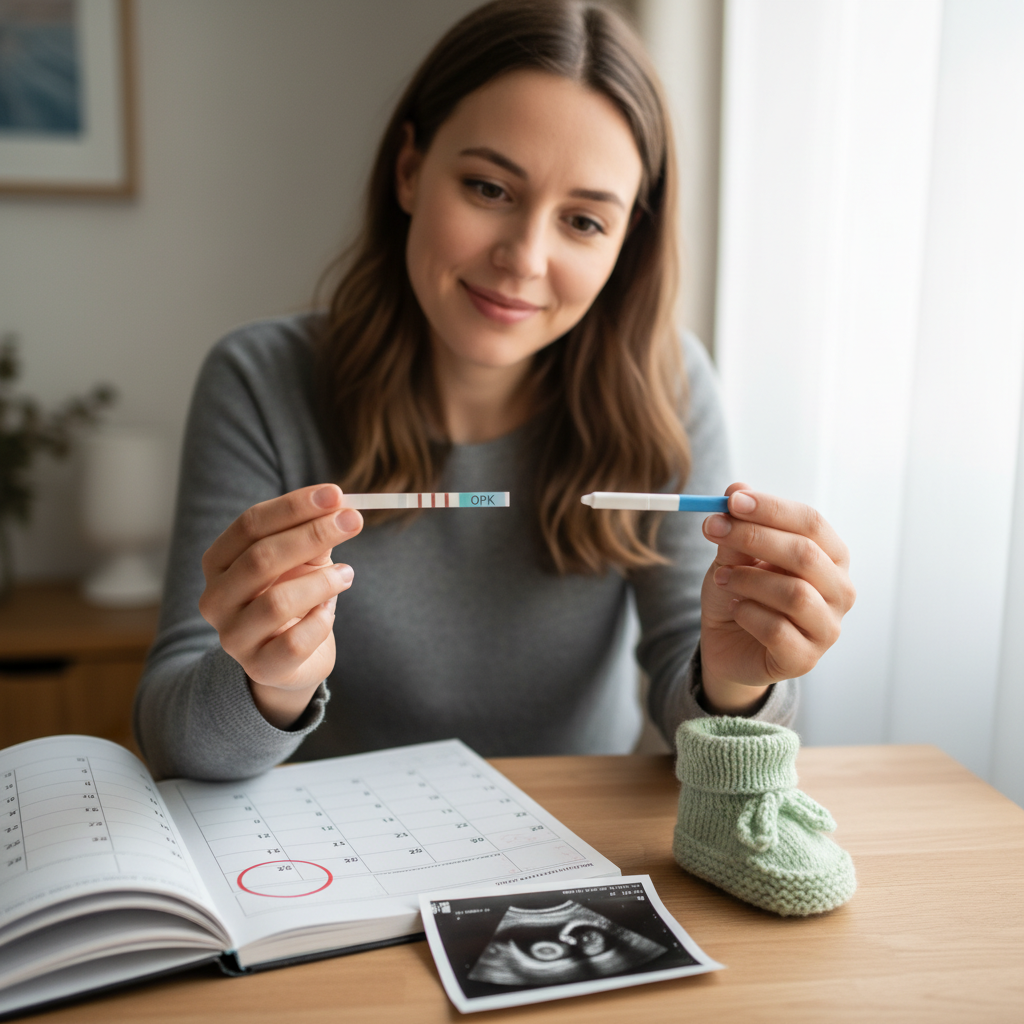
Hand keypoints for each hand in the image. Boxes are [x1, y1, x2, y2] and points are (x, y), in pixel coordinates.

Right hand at [199, 484, 362, 727]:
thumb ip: (314, 534)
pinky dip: (321, 621)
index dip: (294, 506)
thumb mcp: (302, 559)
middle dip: (313, 534)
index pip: (250, 525)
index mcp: (218, 562)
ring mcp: (233, 637)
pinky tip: (330, 610)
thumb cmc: (293, 595)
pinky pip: (295, 643)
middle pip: (261, 558)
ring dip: (322, 582)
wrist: (290, 659)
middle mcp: (216, 599)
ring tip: (347, 574)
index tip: (336, 494)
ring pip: (278, 603)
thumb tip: (341, 504)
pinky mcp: (260, 668)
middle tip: (354, 521)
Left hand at [698, 482, 855, 714]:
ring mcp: (827, 628)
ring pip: (794, 594)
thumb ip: (739, 526)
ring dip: (747, 579)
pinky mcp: (806, 659)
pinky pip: (778, 630)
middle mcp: (839, 590)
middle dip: (754, 537)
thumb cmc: (740, 592)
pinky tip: (736, 609)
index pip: (811, 523)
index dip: (772, 508)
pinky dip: (748, 613)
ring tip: (721, 578)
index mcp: (830, 557)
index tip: (732, 500)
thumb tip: (737, 487)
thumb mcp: (734, 555)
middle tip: (711, 528)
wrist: (727, 643)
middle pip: (805, 555)